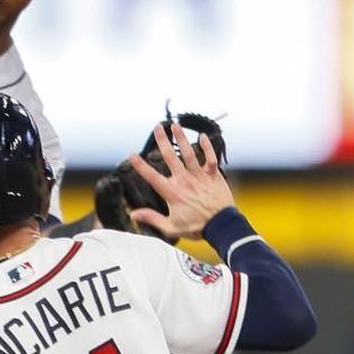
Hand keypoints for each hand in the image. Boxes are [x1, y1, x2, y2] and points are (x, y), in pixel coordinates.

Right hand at [128, 121, 233, 240]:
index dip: (140, 166)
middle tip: (157, 127)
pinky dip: (207, 147)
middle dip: (162, 141)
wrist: (221, 226)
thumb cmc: (197, 228)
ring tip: (175, 126)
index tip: (131, 155)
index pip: (152, 177)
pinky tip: (202, 136)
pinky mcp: (213, 176)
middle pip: (170, 157)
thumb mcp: (171, 228)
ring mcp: (199, 176)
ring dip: (182, 138)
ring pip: (189, 153)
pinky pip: (210, 158)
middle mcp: (184, 180)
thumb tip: (133, 214)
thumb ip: (152, 218)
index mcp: (172, 192)